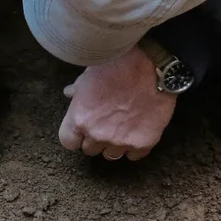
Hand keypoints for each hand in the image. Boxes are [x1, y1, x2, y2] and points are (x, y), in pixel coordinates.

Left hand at [59, 46, 175, 160]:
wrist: (151, 65)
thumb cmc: (117, 65)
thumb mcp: (89, 74)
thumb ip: (77, 90)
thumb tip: (69, 93)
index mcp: (80, 118)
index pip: (68, 142)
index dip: (75, 135)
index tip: (81, 129)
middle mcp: (98, 134)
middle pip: (89, 150)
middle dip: (94, 138)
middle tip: (104, 123)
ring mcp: (121, 141)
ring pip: (111, 155)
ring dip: (113, 144)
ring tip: (121, 127)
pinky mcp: (143, 143)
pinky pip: (133, 155)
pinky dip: (134, 146)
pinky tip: (137, 131)